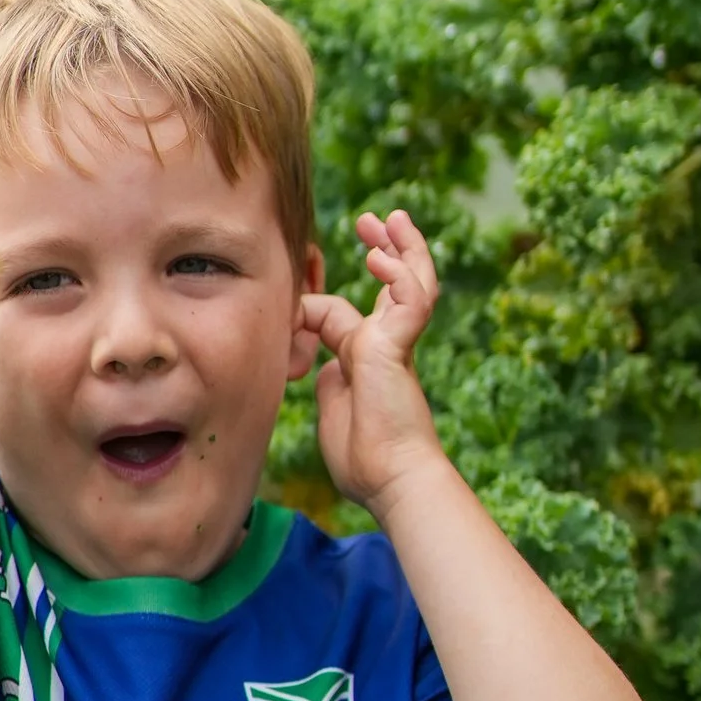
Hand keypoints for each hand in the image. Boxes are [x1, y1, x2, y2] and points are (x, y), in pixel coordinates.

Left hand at [302, 209, 445, 512]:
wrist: (389, 479)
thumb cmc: (362, 459)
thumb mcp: (331, 407)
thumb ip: (327, 381)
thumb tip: (317, 366)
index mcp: (364, 359)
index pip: (338, 314)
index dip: (310, 304)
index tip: (287, 301)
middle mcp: (383, 346)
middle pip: (393, 284)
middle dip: (384, 250)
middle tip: (371, 222)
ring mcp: (394, 344)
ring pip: (412, 282)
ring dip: (402, 248)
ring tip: (389, 221)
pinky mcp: (398, 348)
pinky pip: (409, 300)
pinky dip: (398, 275)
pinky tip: (379, 259)